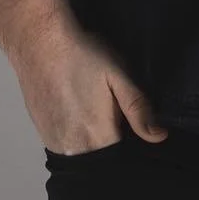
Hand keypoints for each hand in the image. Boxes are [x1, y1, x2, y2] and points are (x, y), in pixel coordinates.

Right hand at [8, 10, 169, 154]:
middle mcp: (73, 147)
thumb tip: (159, 136)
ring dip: (90, 139)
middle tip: (110, 111)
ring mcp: (53, 141)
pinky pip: (64, 144)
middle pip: (101, 157)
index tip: (130, 125)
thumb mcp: (119, 76)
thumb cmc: (82, 56)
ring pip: (81, 153)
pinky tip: (75, 109)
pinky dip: (73, 134)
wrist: (39, 41)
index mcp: (98, 137)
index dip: (130, 142)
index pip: (122, 158)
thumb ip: (138, 109)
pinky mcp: (41, 132)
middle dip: (110, 141)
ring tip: (91, 108)